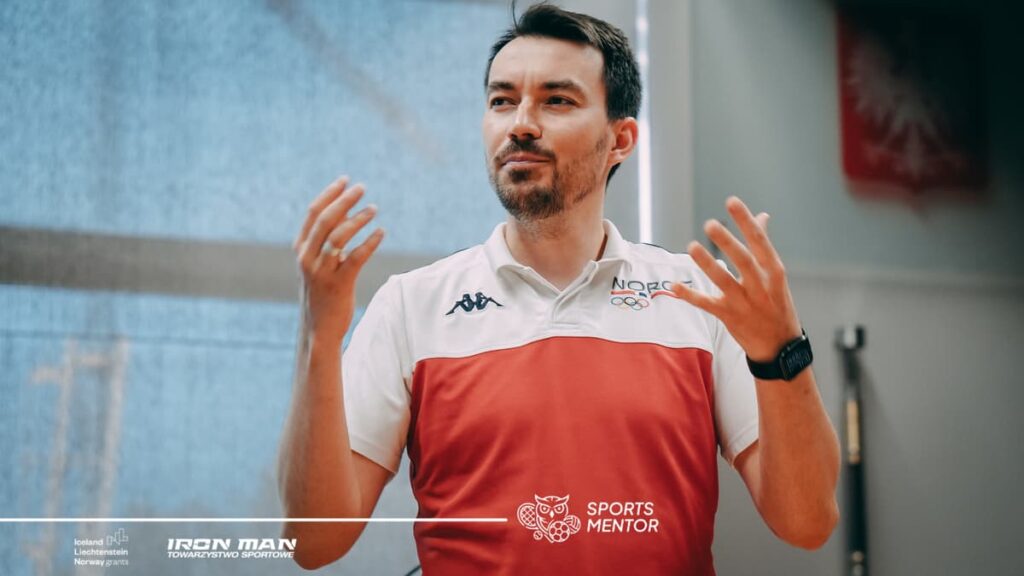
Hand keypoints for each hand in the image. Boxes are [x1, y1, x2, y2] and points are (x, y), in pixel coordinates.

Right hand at [294, 176, 383, 345]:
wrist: (319, 328)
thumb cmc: (322, 293)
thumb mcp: (317, 264)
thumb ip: (325, 241)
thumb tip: (345, 214)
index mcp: (301, 249)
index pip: (313, 214)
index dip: (329, 194)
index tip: (345, 180)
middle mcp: (308, 258)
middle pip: (325, 220)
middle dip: (344, 200)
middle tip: (362, 188)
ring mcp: (321, 271)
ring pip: (339, 236)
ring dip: (358, 219)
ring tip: (374, 209)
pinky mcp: (338, 284)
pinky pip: (356, 258)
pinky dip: (370, 242)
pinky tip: (381, 232)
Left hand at [671, 196, 800, 361]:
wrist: (780, 346)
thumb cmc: (777, 304)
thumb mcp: (775, 275)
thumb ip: (764, 246)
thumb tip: (762, 216)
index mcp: (774, 271)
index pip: (760, 241)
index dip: (746, 221)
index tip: (731, 202)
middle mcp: (761, 286)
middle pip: (743, 260)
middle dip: (727, 242)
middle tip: (710, 224)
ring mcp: (745, 303)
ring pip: (724, 281)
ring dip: (707, 264)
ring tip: (692, 246)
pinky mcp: (729, 317)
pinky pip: (707, 304)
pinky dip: (690, 295)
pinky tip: (675, 285)